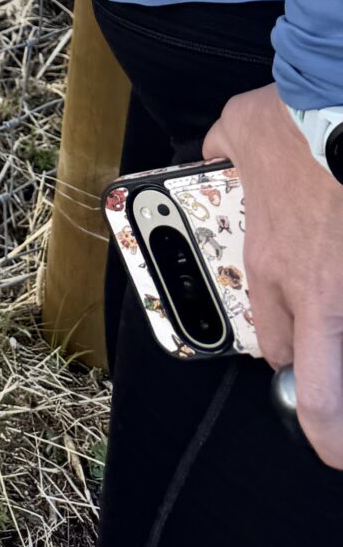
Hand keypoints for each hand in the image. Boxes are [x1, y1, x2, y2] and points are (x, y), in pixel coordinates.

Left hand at [204, 82, 342, 466]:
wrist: (340, 102)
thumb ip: (224, 150)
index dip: (284, 357)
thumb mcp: (237, 130)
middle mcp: (315, 292)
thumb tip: (217, 150)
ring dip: (338, 366)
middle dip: (327, 425)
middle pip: (319, 390)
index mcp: (271, 264)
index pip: (273, 342)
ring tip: (334, 386)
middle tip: (331, 444)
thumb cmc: (294, 119)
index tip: (292, 364)